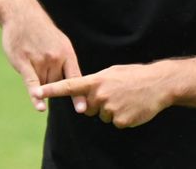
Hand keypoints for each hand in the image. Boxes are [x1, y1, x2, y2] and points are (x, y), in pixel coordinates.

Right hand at [0, 0, 85, 112]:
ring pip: (42, 84)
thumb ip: (64, 62)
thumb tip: (70, 84)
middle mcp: (55, 57)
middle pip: (55, 84)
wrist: (20, 13)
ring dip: (38, 82)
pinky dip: (35, 95)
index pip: (74, 77)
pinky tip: (39, 106)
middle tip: (41, 66)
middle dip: (50, 83)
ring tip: (32, 62)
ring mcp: (39, 60)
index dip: (78, 95)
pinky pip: (32, 83)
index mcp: (66, 53)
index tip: (83, 109)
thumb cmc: (40, 31)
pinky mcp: (23, 62)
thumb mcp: (59, 42)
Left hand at [35, 62, 173, 128]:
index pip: (69, 86)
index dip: (52, 90)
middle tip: (115, 93)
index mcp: (97, 80)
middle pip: (88, 108)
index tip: (36, 91)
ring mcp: (110, 108)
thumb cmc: (134, 76)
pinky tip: (132, 107)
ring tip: (126, 98)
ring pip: (103, 116)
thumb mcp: (112, 72)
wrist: (159, 84)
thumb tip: (84, 93)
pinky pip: (115, 123)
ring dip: (112, 110)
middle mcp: (100, 94)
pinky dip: (123, 117)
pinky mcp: (120, 121)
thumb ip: (95, 82)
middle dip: (97, 104)